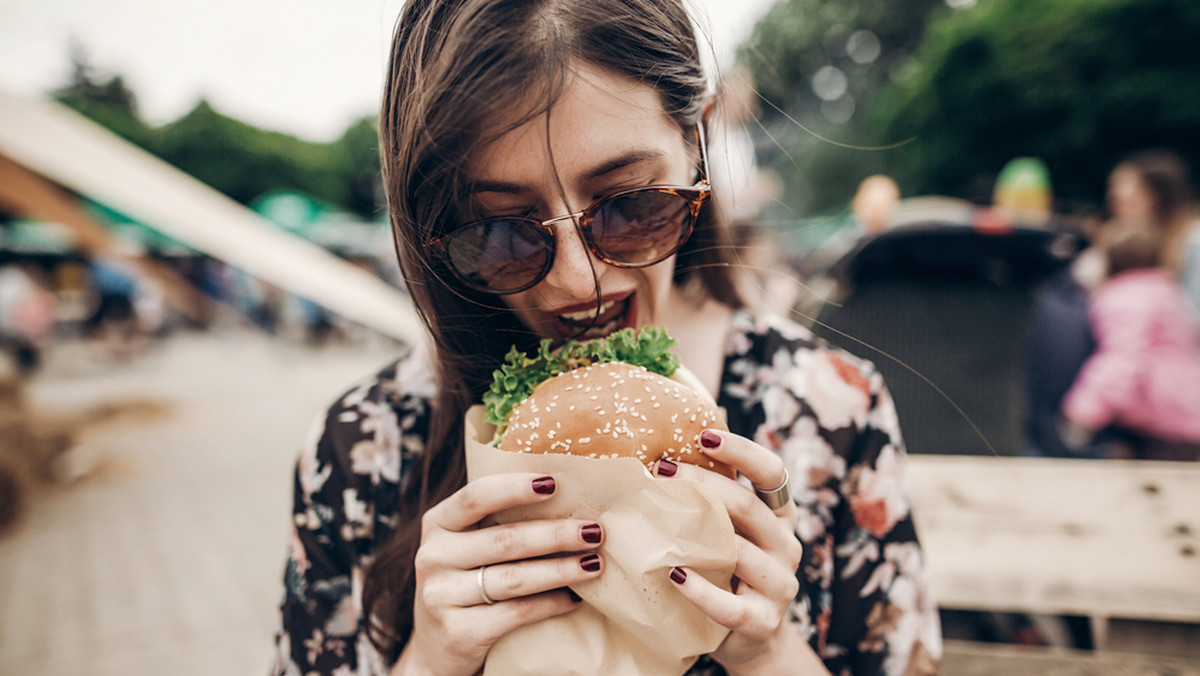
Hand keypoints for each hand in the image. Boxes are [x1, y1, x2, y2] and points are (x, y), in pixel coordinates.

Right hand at [393, 473, 603, 675]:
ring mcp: (440, 596)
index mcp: (437, 523)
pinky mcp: (458, 632)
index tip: (554, 483)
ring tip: (594, 563)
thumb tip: (569, 497)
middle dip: (555, 534)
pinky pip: (516, 613)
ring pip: (514, 578)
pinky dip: (551, 604)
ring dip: (560, 570)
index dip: (514, 488)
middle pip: (504, 540)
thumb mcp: (468, 545)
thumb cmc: (467, 582)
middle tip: (594, 531)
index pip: (475, 497)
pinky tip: (575, 599)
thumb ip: (499, 522)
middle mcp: (433, 556)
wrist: (438, 648)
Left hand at [655, 431, 825, 674]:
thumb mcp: (727, 531)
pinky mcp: (763, 621)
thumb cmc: (727, 571)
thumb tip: (663, 454)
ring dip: (696, 536)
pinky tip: (673, 576)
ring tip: (656, 521)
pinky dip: (699, 590)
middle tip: (661, 471)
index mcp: (780, 516)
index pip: (772, 472)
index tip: (704, 436)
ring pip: (740, 552)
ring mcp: (781, 585)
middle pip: (748, 507)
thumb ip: (712, 500)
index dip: (742, 450)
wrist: (749, 637)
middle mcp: (787, 545)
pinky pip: (730, 605)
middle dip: (702, 485)